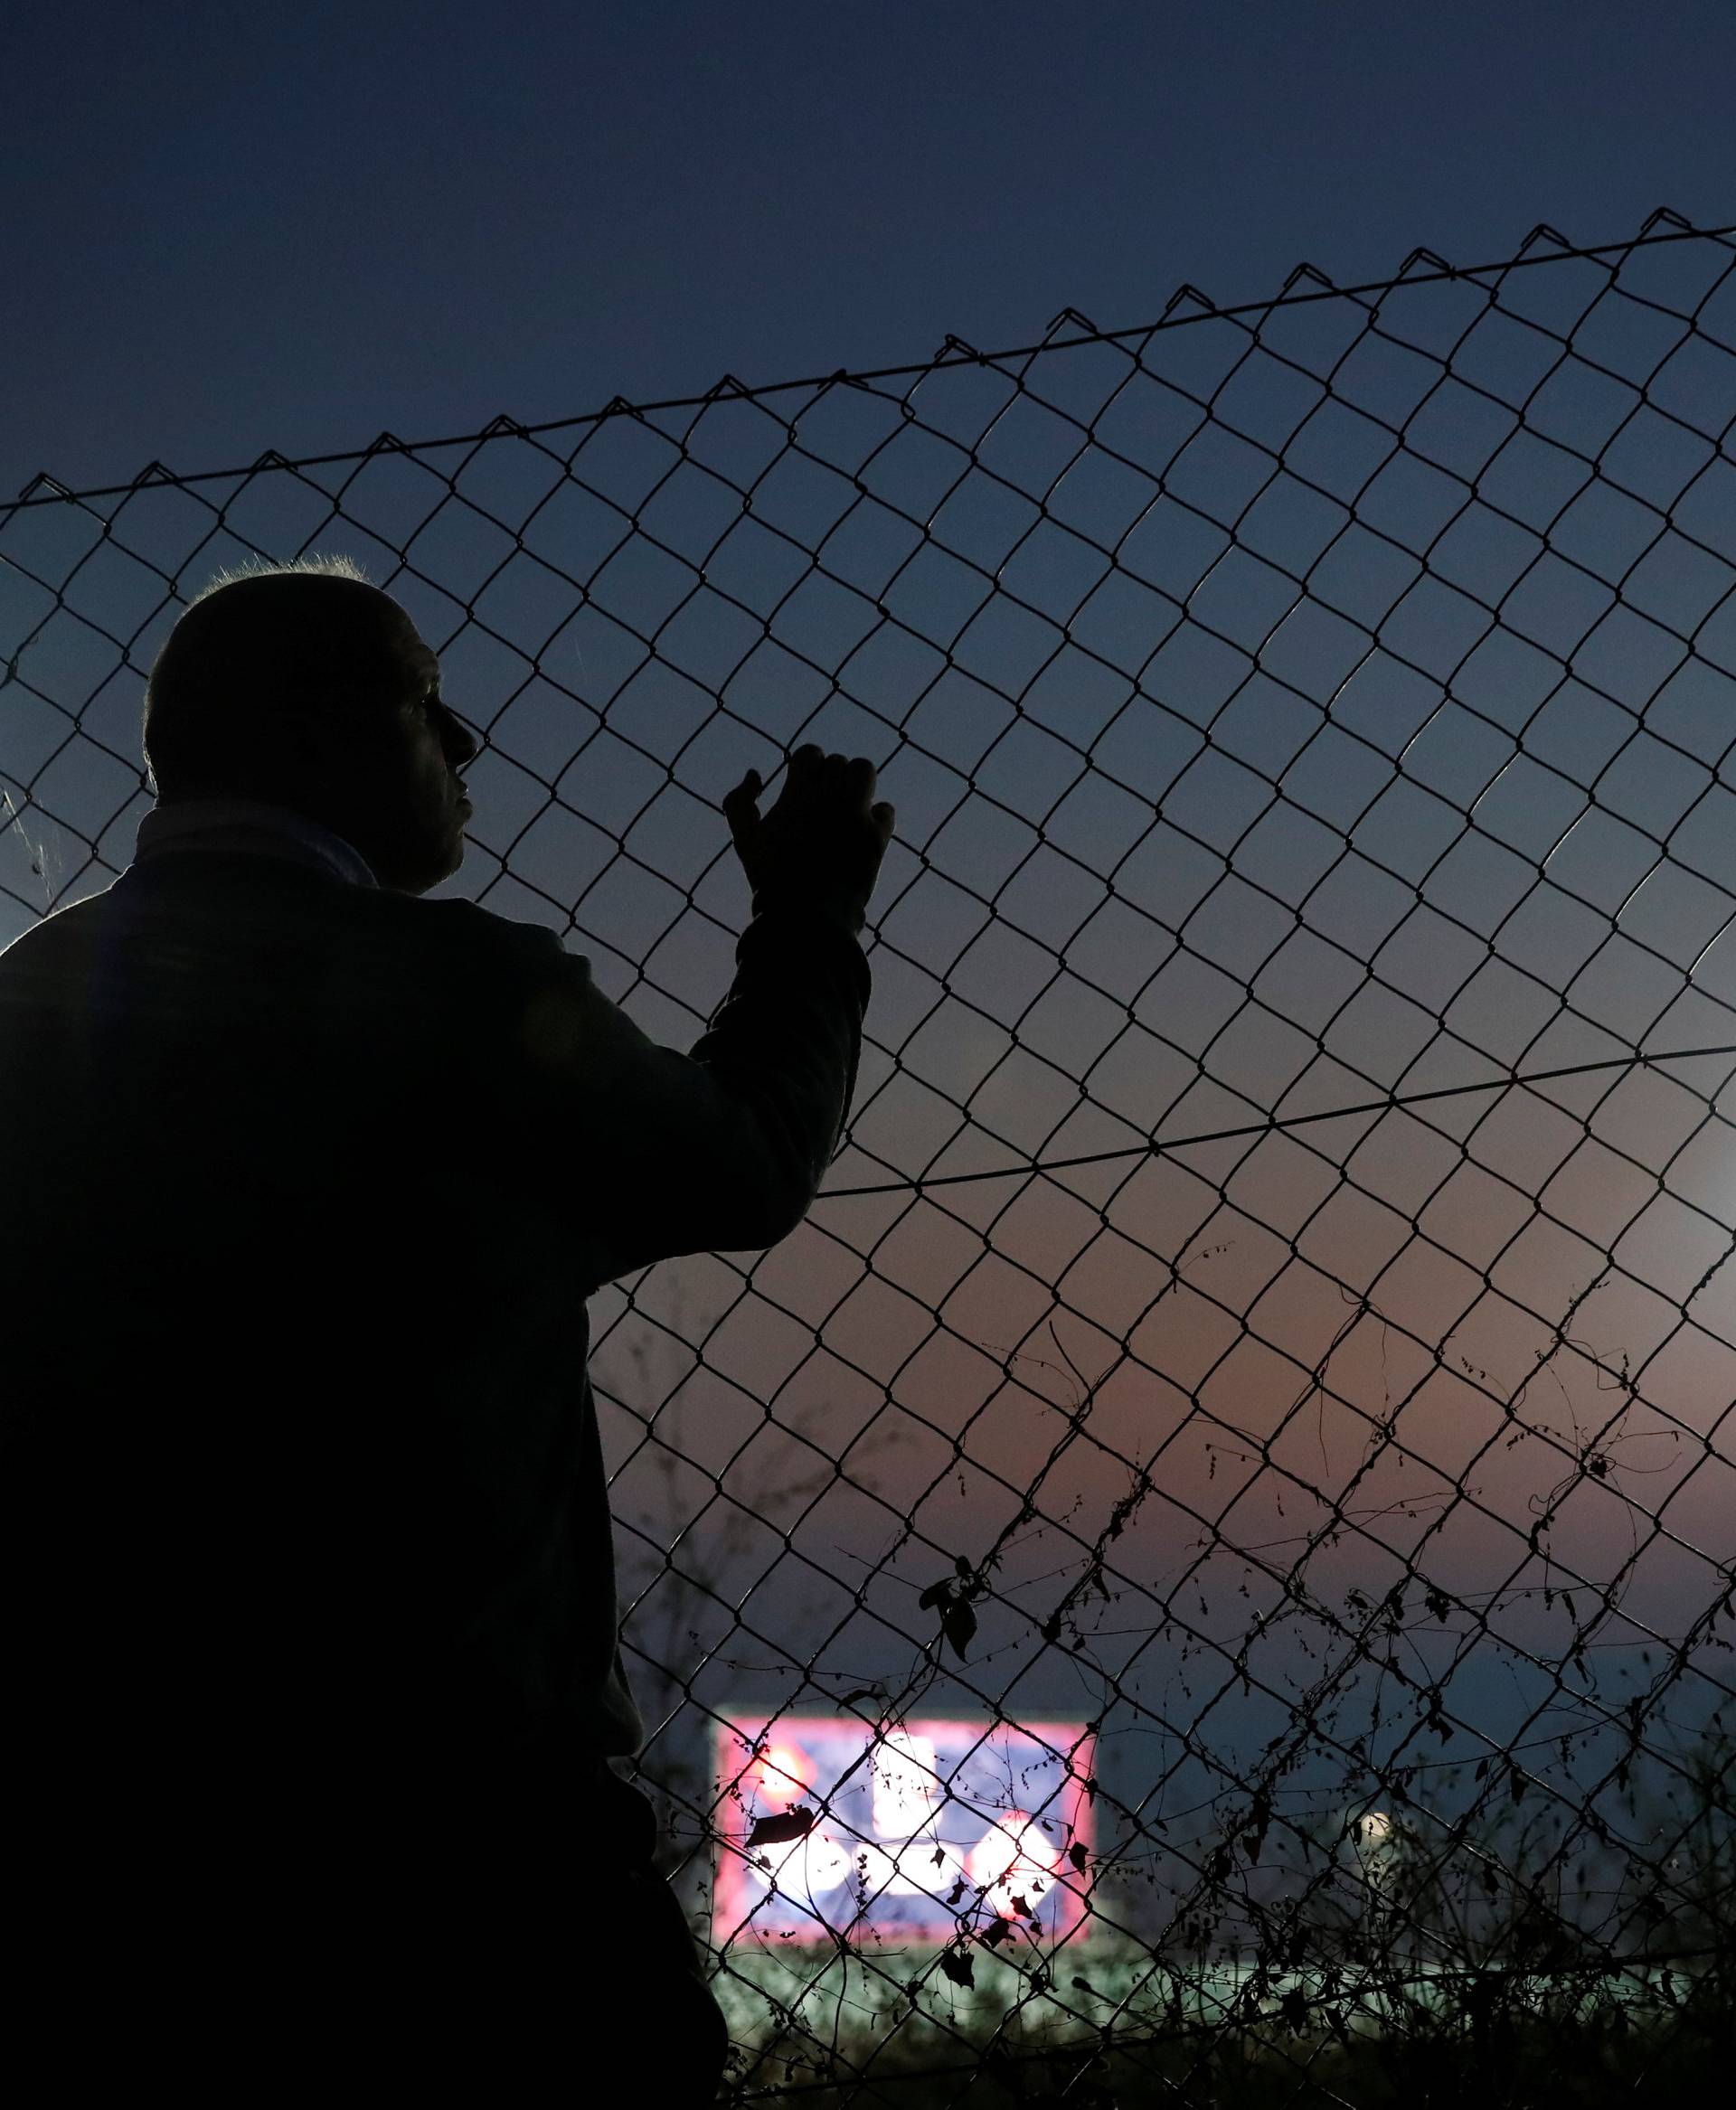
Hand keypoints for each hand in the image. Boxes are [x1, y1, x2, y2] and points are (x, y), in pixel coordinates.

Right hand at [722, 745, 895, 915]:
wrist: (806, 917)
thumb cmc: (771, 879)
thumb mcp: (744, 841)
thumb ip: (738, 803)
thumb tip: (756, 774)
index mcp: (796, 797)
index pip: (810, 753)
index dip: (807, 766)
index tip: (804, 786)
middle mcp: (827, 801)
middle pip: (838, 762)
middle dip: (831, 778)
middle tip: (824, 803)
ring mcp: (854, 817)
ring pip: (864, 771)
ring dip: (857, 783)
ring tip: (848, 803)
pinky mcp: (876, 838)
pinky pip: (886, 809)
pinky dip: (877, 817)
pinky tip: (863, 831)